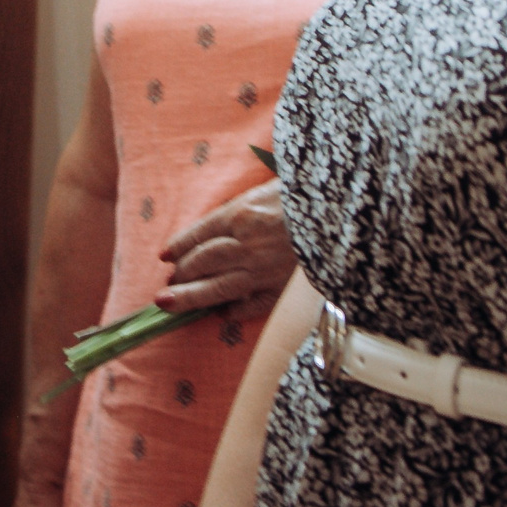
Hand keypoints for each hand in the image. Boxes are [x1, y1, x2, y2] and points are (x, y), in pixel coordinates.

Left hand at [156, 179, 291, 311]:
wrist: (341, 213)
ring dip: (192, 296)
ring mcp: (265, 268)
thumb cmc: (302, 198)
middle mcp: (247, 243)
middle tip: (166, 285)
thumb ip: (239, 211)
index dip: (180, 246)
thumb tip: (213, 232)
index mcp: (241, 214)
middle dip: (181, 274)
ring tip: (171, 303)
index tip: (165, 257)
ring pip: (220, 286)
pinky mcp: (284, 287)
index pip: (199, 233)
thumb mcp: (264, 192)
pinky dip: (236, 310)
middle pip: (203, 261)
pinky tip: (223, 314)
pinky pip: (255, 304)